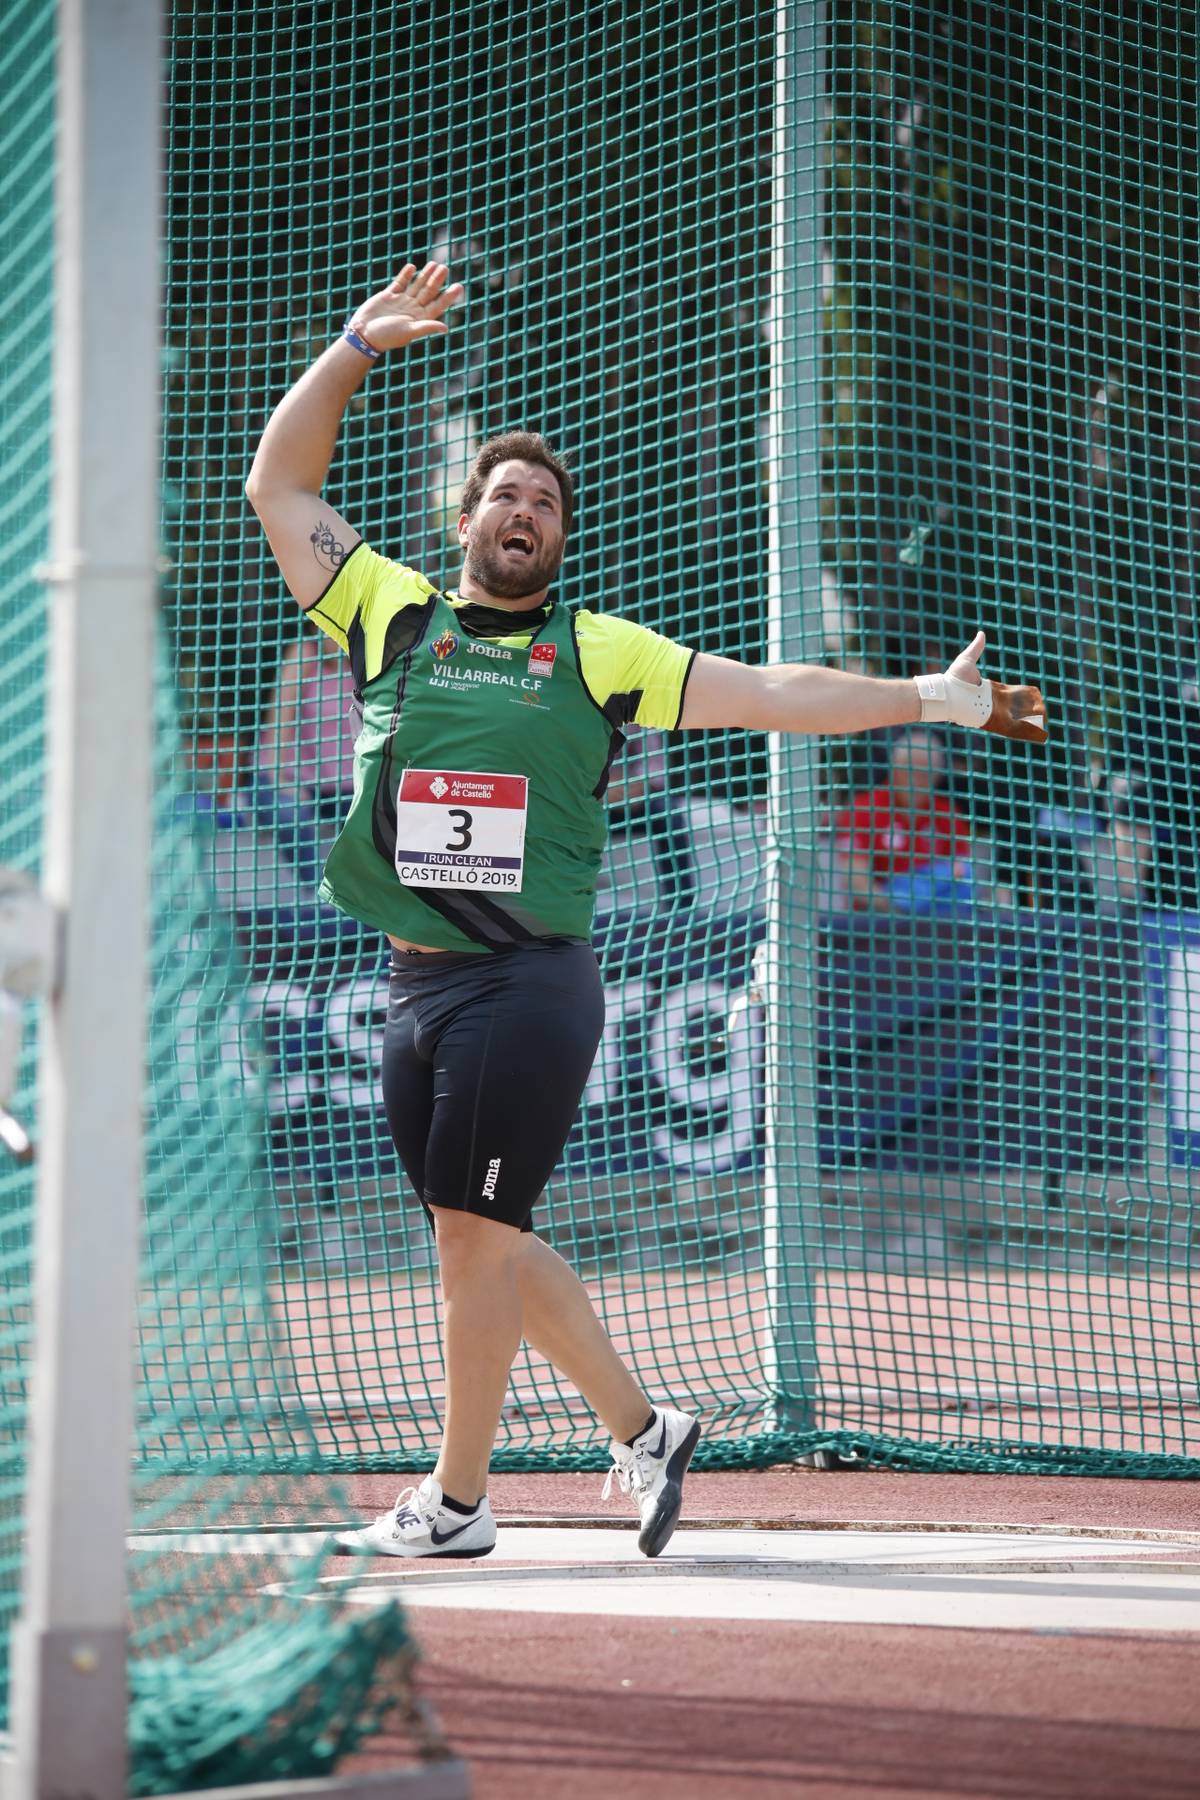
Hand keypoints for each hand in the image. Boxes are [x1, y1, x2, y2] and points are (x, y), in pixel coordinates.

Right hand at [349, 262, 463, 352]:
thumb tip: (446, 328)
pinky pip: (400, 283)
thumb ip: (426, 327)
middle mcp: (413, 309)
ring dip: (425, 275)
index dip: (448, 296)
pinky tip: (412, 267)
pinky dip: (406, 275)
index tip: (459, 286)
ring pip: (416, 285)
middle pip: (428, 292)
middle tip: (445, 268)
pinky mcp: (389, 296)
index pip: (438, 305)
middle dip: (437, 280)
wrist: (364, 334)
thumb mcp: (408, 331)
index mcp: (420, 319)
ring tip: (434, 264)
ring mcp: (401, 302)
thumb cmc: (387, 336)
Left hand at [947, 629, 1048, 742]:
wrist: (947, 691)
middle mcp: (989, 703)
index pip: (1006, 694)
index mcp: (987, 691)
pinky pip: (1007, 727)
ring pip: (1012, 718)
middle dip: (1026, 709)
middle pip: (1012, 707)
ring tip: (1042, 719)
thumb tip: (981, 634)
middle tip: (1041, 708)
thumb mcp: (967, 660)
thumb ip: (976, 648)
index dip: (1019, 694)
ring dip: (1026, 720)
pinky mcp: (989, 721)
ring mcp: (990, 712)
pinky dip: (1020, 729)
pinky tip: (1034, 731)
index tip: (1030, 693)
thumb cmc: (954, 678)